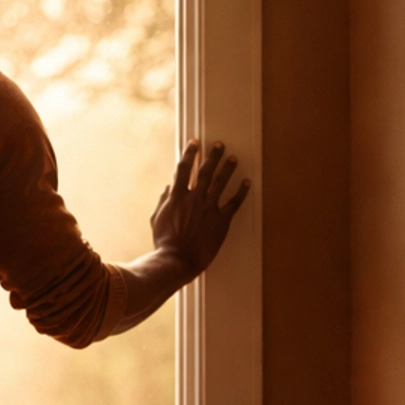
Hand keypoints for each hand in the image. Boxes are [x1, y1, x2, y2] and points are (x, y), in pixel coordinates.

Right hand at [150, 140, 249, 278]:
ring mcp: (209, 209)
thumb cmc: (164, 243)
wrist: (177, 261)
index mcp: (177, 197)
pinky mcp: (221, 221)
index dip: (190, 154)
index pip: (184, 169)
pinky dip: (241, 192)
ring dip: (228, 168)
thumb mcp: (157, 219)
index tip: (194, 143)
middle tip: (219, 144)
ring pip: (220, 183)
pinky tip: (247, 183)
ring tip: (233, 158)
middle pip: (205, 171)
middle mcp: (194, 199)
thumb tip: (168, 187)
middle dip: (213, 156)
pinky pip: (234, 204)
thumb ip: (163, 201)